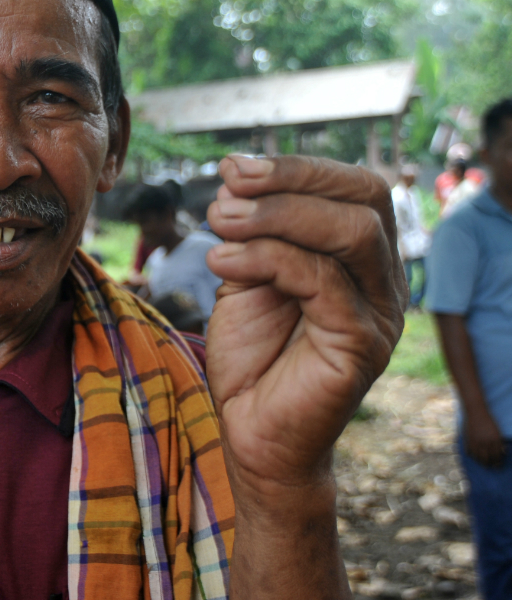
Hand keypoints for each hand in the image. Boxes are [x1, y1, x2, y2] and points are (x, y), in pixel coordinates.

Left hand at [205, 155, 405, 488]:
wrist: (250, 431)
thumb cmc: (251, 354)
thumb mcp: (248, 276)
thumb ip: (252, 231)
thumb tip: (238, 174)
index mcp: (362, 258)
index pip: (355, 188)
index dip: (297, 168)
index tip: (233, 168)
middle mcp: (383, 281)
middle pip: (364, 198)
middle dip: (290, 181)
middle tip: (227, 188)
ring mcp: (380, 313)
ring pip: (352, 233)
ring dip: (275, 216)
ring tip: (218, 222)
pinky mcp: (362, 344)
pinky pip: (322, 281)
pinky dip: (265, 258)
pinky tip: (220, 261)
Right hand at [464, 409, 505, 466]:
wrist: (476, 411)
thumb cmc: (489, 420)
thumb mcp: (497, 431)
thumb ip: (499, 442)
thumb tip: (503, 451)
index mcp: (495, 440)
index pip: (498, 456)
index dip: (498, 462)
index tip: (498, 465)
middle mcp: (486, 442)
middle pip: (488, 459)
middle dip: (490, 465)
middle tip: (491, 467)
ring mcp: (476, 441)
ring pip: (478, 457)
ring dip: (480, 462)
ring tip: (482, 463)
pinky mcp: (468, 439)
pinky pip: (469, 451)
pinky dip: (471, 455)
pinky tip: (473, 456)